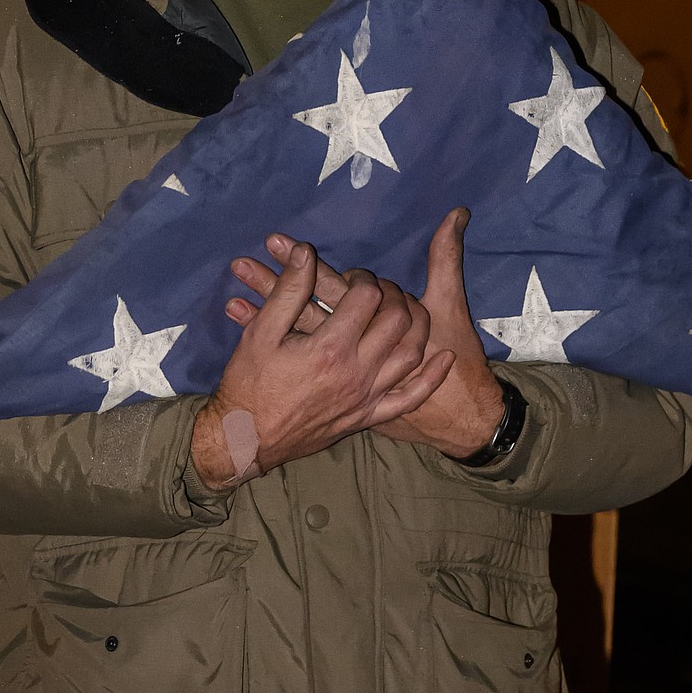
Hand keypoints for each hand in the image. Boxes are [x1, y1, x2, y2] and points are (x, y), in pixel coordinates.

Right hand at [191, 240, 454, 489]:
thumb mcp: (260, 332)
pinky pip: (410, 397)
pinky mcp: (368, 416)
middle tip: (378, 289)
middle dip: (392, 294)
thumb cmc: (249, 384)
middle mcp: (356, 372)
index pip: (367, 297)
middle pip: (397, 320)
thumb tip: (305, 252)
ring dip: (417, 324)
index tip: (352, 277)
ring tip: (404, 308)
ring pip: (411, 353)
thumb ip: (288, 290)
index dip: (363, 277)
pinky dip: (432, 376)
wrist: (247, 440)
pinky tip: (444, 358)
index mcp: (330, 347)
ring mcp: (366, 397)